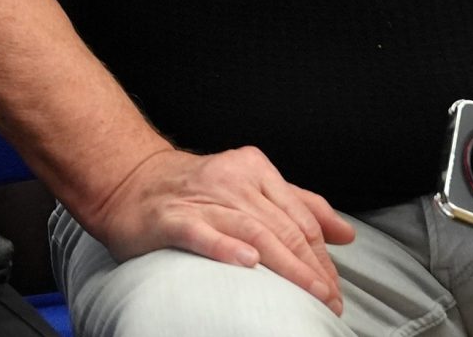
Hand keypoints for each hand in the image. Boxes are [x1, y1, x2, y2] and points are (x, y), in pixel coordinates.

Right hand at [79, 145, 353, 311]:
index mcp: (253, 170)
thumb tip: (345, 233)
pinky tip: (246, 263)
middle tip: (328, 301)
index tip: (334, 289)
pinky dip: (225, 247)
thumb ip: (299, 205)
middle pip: (283, 227)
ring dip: (286, 266)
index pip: (301, 219)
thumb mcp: (250, 186)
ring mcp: (200, 199)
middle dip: (312, 269)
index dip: (323, 257)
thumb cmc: (191, 190)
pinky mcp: (170, 218)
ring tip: (308, 293)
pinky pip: (201, 232)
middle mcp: (230, 181)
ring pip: (253, 231)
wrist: (126, 179)